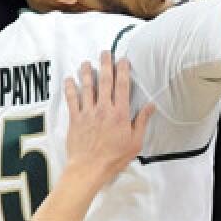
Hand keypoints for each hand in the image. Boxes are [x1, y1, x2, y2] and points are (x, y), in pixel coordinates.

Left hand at [63, 52, 154, 175]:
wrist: (89, 168)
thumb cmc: (114, 158)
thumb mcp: (135, 142)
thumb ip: (142, 122)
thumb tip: (151, 106)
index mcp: (120, 114)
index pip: (122, 86)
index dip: (123, 70)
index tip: (123, 59)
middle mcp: (104, 109)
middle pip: (104, 81)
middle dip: (105, 65)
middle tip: (105, 52)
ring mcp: (88, 113)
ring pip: (87, 87)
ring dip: (86, 73)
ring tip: (86, 62)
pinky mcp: (75, 119)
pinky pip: (71, 100)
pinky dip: (70, 88)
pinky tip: (69, 79)